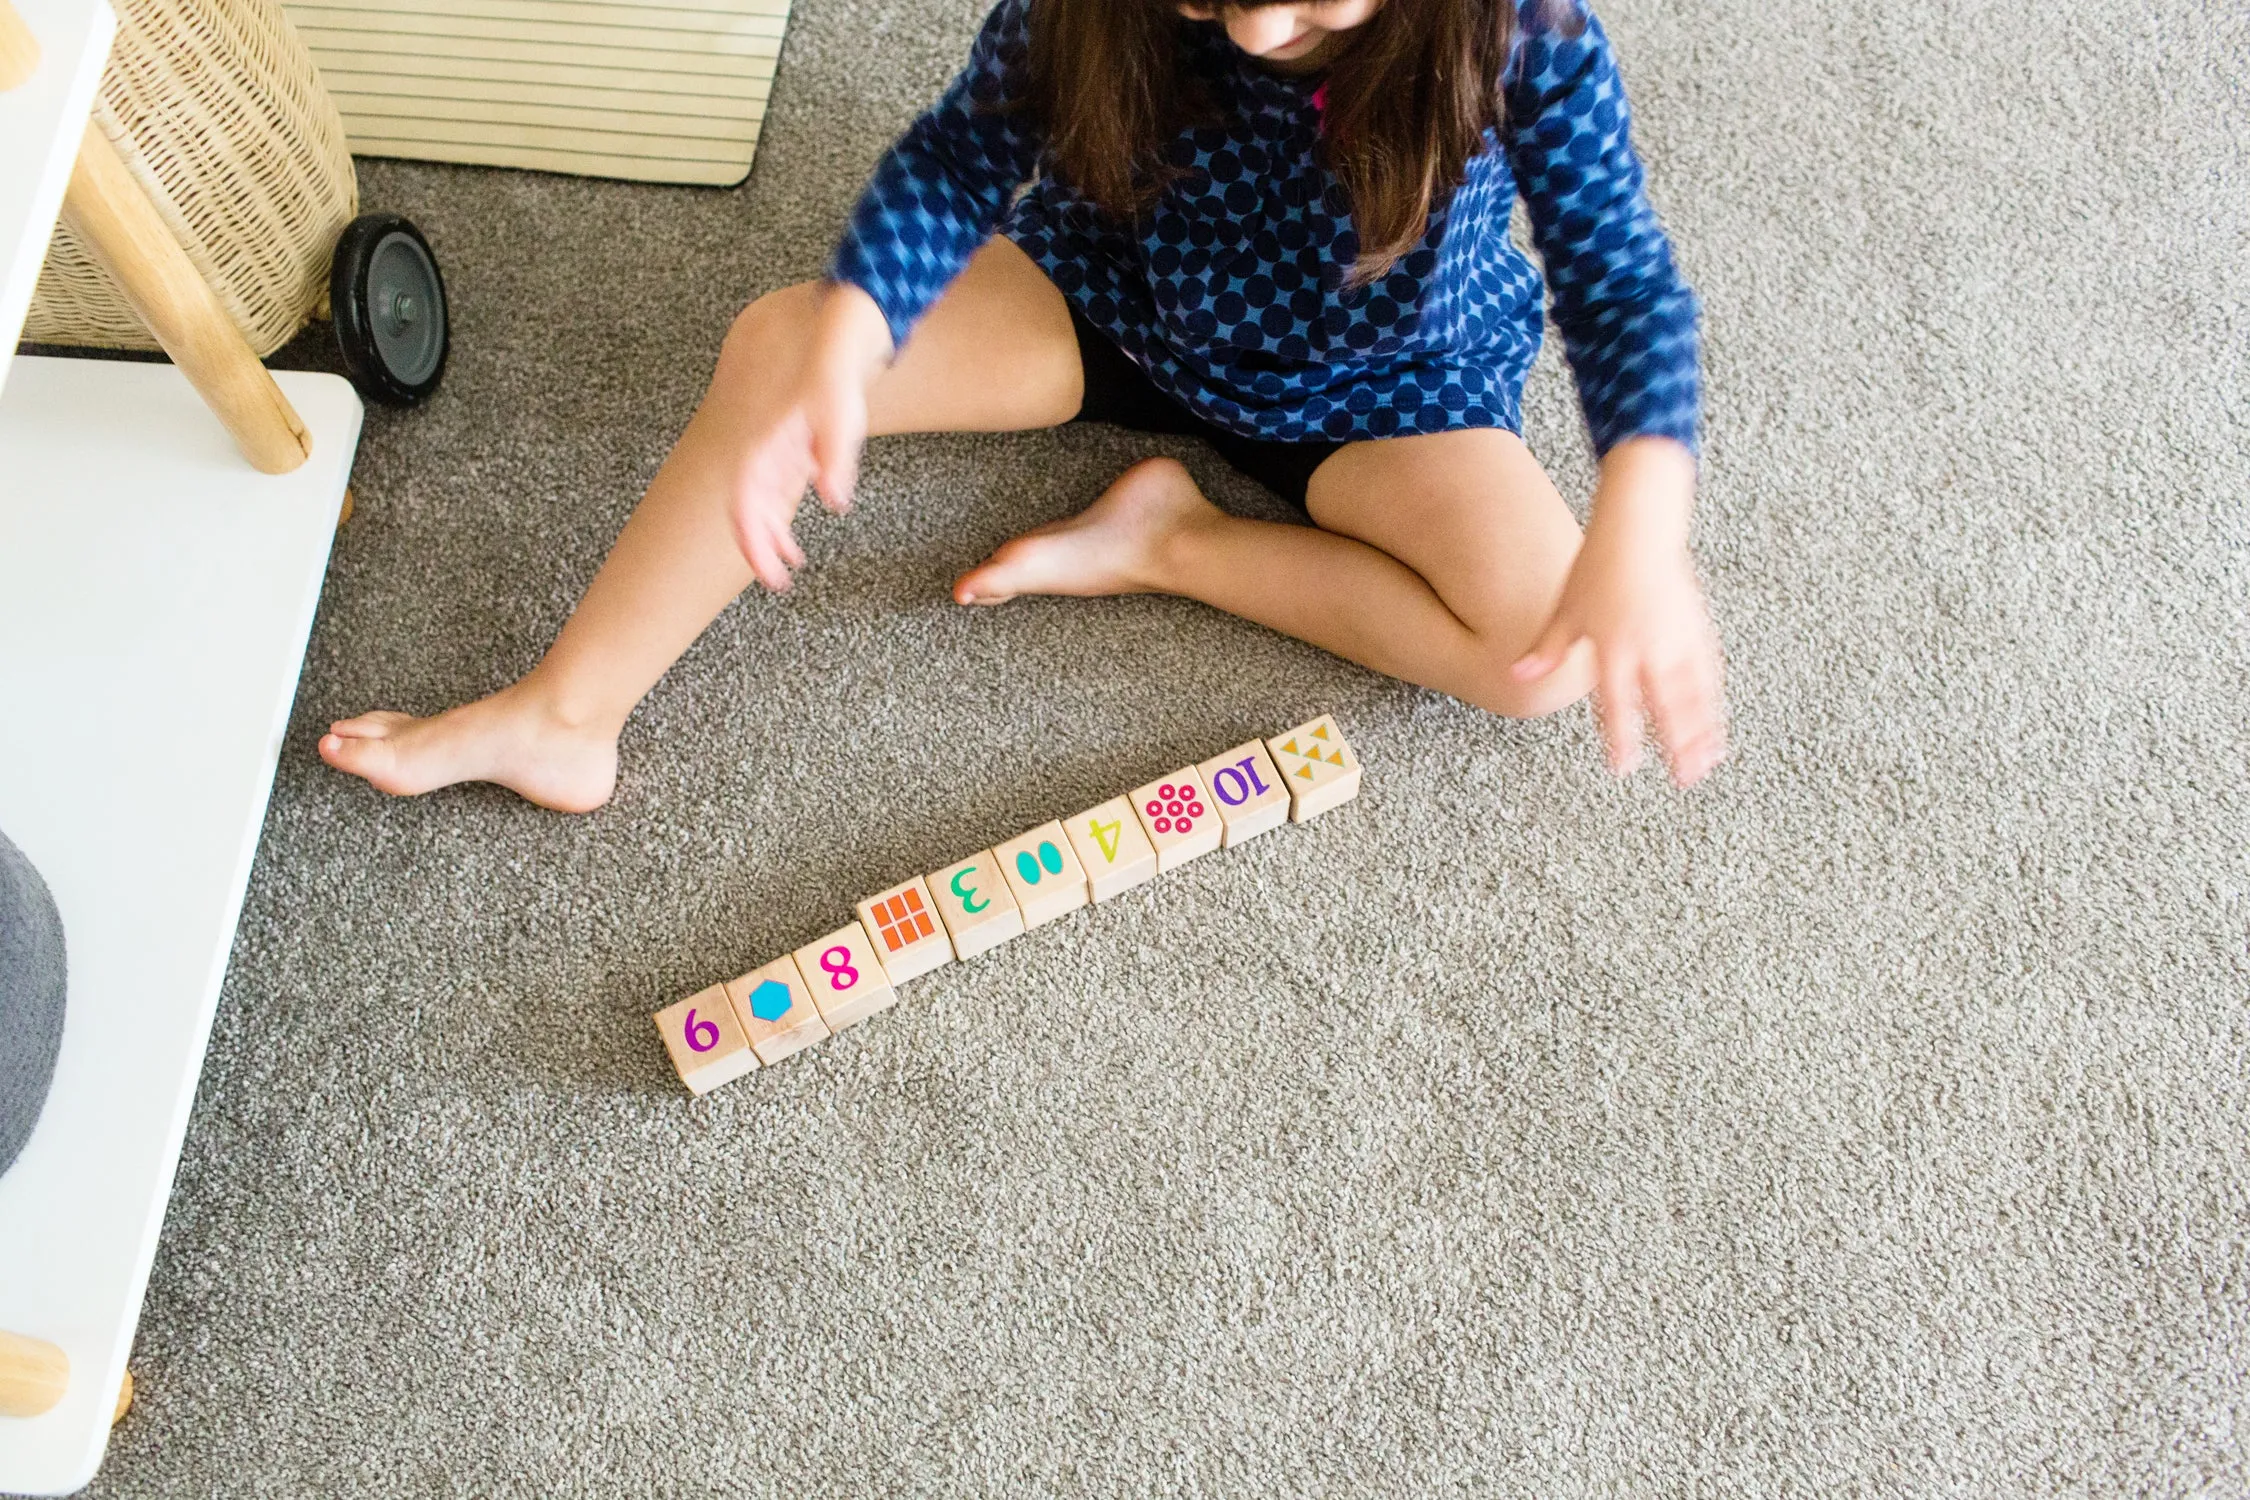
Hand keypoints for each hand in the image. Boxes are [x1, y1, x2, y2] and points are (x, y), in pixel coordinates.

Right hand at [729, 281, 893, 590]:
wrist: (838, 352)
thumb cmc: (836, 383)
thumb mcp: (841, 419)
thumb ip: (835, 458)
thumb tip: (835, 501)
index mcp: (766, 446)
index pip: (744, 499)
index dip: (751, 536)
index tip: (767, 568)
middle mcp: (761, 456)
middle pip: (745, 512)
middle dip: (756, 550)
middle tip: (776, 583)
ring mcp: (771, 462)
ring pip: (757, 512)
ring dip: (767, 543)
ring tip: (785, 573)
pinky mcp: (787, 465)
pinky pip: (772, 505)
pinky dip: (779, 530)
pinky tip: (795, 551)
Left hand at [1512, 438, 1726, 785]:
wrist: (1639, 528)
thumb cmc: (1597, 567)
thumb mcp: (1565, 610)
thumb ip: (1548, 649)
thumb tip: (1517, 674)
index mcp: (1613, 647)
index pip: (1617, 704)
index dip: (1622, 739)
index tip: (1624, 768)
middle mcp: (1649, 647)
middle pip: (1666, 705)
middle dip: (1676, 744)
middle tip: (1685, 778)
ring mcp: (1678, 637)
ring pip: (1694, 693)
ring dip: (1703, 729)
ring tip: (1709, 762)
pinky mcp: (1696, 626)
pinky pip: (1708, 670)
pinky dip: (1713, 699)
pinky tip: (1717, 723)